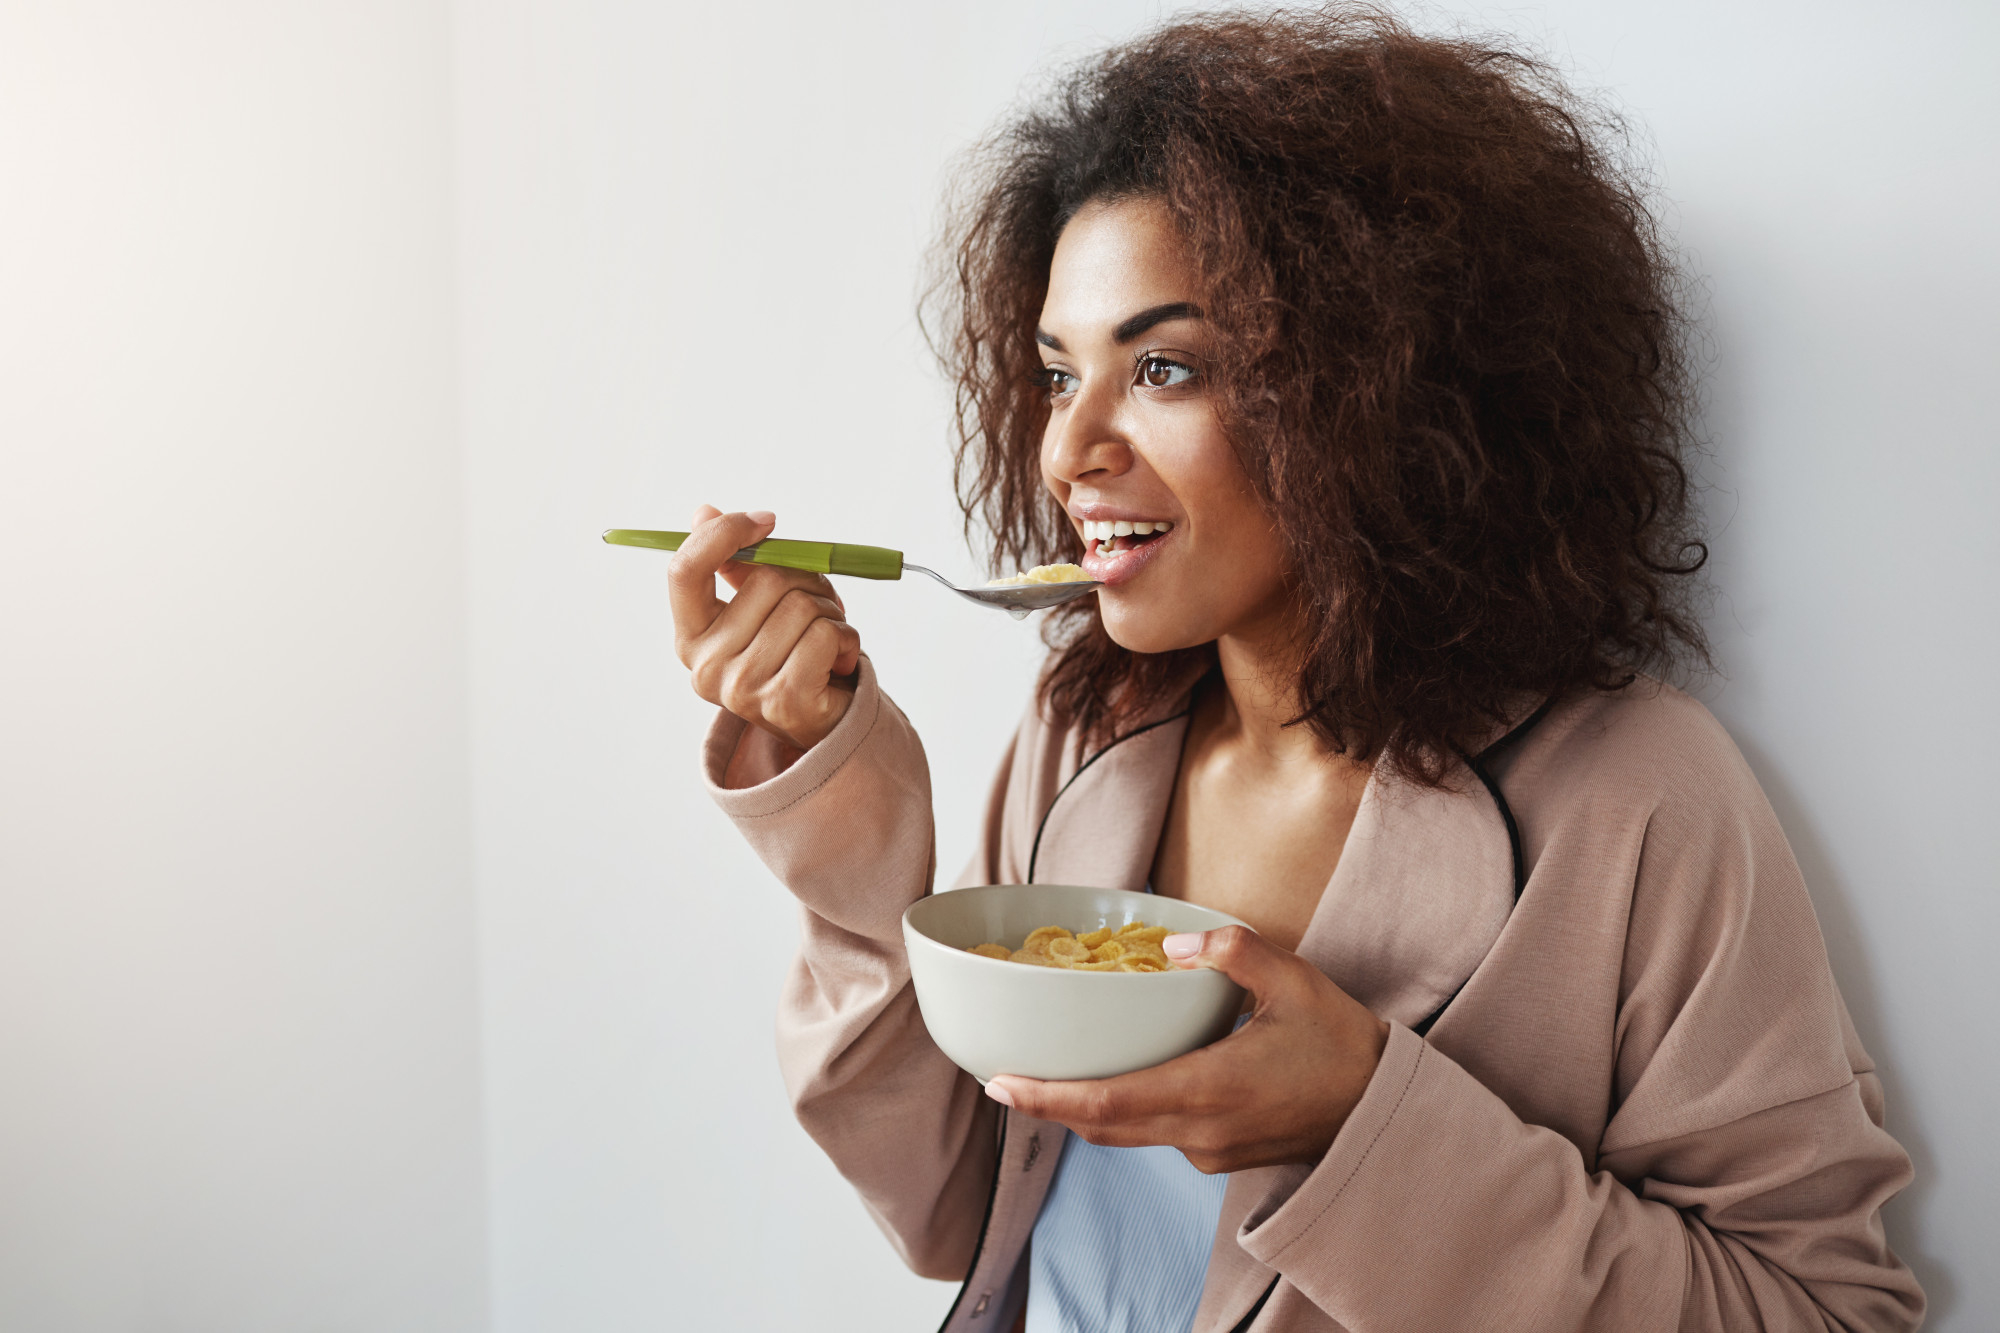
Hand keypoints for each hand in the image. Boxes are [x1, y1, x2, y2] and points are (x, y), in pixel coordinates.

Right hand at [669, 504, 862, 752]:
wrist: (823, 723)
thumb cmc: (792, 655)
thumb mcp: (759, 606)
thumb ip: (732, 563)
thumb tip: (704, 512)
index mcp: (690, 637)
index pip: (685, 570)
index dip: (725, 533)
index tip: (765, 521)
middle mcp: (705, 666)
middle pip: (766, 579)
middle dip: (807, 580)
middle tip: (817, 607)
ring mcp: (741, 688)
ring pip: (802, 606)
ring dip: (830, 613)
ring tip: (826, 640)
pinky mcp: (783, 701)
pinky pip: (824, 635)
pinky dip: (846, 638)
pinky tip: (839, 660)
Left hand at [984, 926, 1388, 1172]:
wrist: (1383, 1108)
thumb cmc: (1340, 1042)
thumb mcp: (1292, 980)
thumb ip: (1230, 952)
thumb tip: (1171, 946)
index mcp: (1206, 1089)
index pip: (1104, 1102)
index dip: (1045, 1096)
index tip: (999, 1083)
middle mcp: (1197, 1131)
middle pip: (1101, 1124)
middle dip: (1049, 1103)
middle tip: (1004, 1075)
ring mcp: (1207, 1150)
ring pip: (1125, 1133)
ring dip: (1084, 1108)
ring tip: (1048, 1074)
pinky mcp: (1218, 1155)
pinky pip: (1154, 1134)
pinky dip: (1123, 1110)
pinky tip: (1119, 1078)